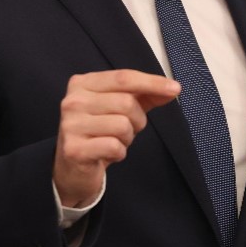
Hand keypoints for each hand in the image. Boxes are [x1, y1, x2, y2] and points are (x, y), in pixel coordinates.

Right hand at [53, 69, 180, 207]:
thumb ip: (145, 95)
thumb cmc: (100, 133)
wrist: (73, 169)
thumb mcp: (121, 108)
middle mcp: (73, 101)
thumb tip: (172, 88)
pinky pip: (114, 146)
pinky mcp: (74, 149)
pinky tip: (107, 153)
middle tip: (127, 130)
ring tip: (114, 141)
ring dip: (127, 138)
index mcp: (83, 84)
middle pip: (126, 103)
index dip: (152, 82)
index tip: (175, 89)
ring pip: (122, 125)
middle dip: (137, 120)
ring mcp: (71, 125)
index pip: (124, 77)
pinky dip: (119, 153)